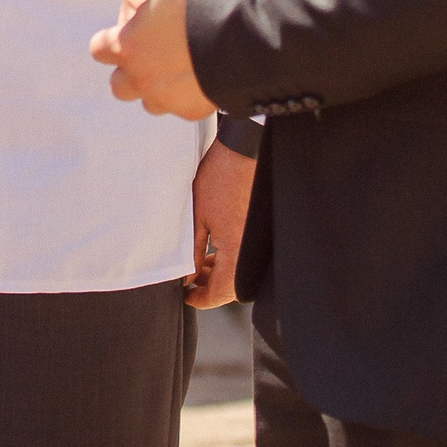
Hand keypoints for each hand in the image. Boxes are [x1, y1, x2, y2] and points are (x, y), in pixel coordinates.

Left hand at [69, 0, 235, 120]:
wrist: (247, 31)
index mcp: (127, 47)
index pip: (99, 49)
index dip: (113, 37)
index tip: (131, 28)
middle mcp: (141, 79)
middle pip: (119, 84)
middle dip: (130, 68)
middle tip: (153, 49)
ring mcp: (167, 100)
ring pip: (148, 100)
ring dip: (154, 85)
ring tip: (177, 61)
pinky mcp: (193, 111)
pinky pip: (178, 109)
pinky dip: (183, 95)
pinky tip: (198, 73)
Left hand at [188, 140, 253, 308]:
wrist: (245, 149)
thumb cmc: (221, 178)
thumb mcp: (198, 217)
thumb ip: (193, 252)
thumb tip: (187, 276)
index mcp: (238, 253)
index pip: (220, 293)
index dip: (200, 298)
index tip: (185, 295)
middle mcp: (253, 252)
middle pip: (232, 286)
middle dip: (209, 285)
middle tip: (189, 279)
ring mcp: (259, 242)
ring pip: (239, 270)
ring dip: (219, 271)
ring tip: (198, 263)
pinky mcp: (261, 231)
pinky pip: (245, 254)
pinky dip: (229, 256)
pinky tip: (214, 248)